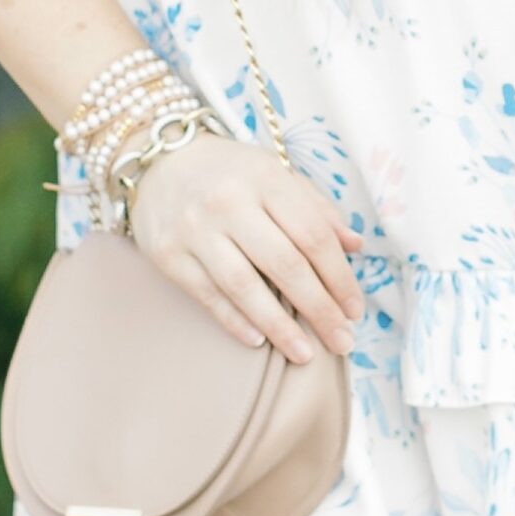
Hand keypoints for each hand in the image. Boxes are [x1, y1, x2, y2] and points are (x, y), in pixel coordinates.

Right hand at [128, 130, 362, 368]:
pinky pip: (208, 295)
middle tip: (341, 341)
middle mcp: (229, 202)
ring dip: (280, 326)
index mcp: (265, 178)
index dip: (339, 277)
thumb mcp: (276, 175)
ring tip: (305, 353)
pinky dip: (235, 321)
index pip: (312, 235)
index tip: (355, 310)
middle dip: (319, 309)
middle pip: (285, 264)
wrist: (159, 161)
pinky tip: (260, 340)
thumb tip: (355, 245)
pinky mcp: (167, 254)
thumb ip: (316, 208)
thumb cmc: (230, 173)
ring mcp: (195, 229)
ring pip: (244, 286)